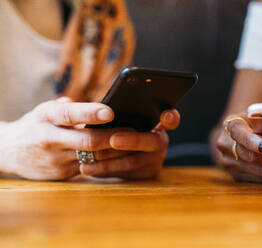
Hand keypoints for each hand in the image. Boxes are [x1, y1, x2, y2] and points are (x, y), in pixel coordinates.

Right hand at [0, 97, 179, 180]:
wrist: (7, 150)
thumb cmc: (35, 124)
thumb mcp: (46, 110)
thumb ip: (71, 108)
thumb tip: (103, 106)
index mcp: (46, 116)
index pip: (70, 113)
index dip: (91, 113)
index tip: (111, 111)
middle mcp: (49, 138)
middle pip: (88, 140)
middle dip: (114, 137)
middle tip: (137, 131)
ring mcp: (55, 159)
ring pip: (93, 157)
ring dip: (116, 152)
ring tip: (137, 144)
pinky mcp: (62, 174)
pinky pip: (90, 168)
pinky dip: (107, 162)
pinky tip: (123, 157)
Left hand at [80, 109, 179, 179]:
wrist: (106, 150)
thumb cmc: (112, 126)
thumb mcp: (118, 118)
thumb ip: (119, 114)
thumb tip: (104, 111)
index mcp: (157, 122)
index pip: (171, 119)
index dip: (171, 117)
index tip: (166, 115)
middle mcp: (160, 140)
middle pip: (153, 141)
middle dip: (132, 140)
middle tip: (113, 140)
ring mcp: (155, 159)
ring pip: (135, 161)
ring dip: (110, 160)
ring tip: (89, 156)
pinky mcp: (144, 174)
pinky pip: (125, 174)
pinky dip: (105, 170)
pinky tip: (89, 167)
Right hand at [215, 113, 261, 182]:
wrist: (233, 133)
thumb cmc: (252, 121)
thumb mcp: (256, 116)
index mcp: (230, 125)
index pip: (241, 134)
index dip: (254, 143)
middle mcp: (224, 145)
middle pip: (254, 158)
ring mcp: (227, 163)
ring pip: (260, 171)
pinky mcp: (235, 175)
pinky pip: (261, 179)